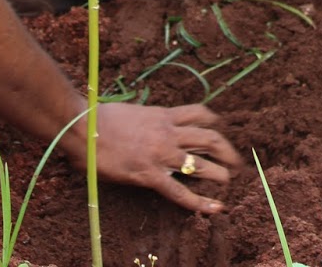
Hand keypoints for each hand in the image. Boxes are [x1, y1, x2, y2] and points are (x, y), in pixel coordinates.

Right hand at [65, 102, 241, 215]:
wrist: (85, 128)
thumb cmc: (100, 119)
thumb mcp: (132, 112)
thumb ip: (145, 120)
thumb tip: (144, 125)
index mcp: (163, 115)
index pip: (198, 113)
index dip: (214, 121)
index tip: (220, 128)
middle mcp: (168, 132)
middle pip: (209, 138)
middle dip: (226, 150)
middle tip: (236, 161)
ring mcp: (161, 153)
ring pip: (200, 163)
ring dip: (219, 173)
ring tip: (228, 182)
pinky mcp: (150, 174)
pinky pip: (179, 191)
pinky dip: (199, 201)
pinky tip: (213, 208)